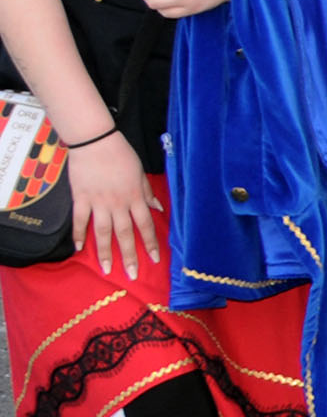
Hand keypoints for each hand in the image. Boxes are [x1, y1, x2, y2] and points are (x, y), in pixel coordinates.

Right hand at [65, 130, 159, 276]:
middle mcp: (118, 203)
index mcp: (135, 197)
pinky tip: (79, 248)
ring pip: (103, 232)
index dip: (151, 243)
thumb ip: (146, 192)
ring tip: (108, 269)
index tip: (155, 259)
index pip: (146, 225)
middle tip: (132, 275)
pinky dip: (79, 234)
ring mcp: (98, 202)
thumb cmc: (121, 154)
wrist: (96, 141)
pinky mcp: (81, 198)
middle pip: (125, 234)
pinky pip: (80, 220)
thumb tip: (157, 208)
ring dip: (105, 252)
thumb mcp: (140, 172)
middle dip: (130, 256)